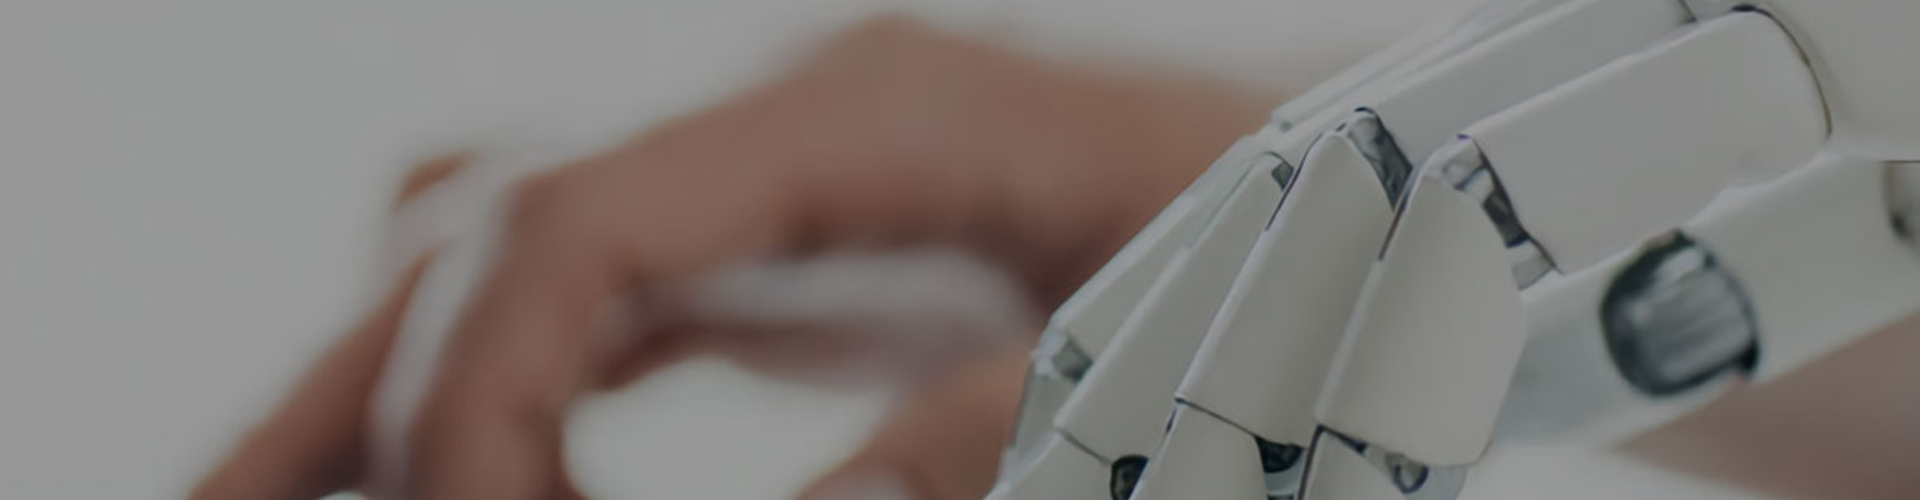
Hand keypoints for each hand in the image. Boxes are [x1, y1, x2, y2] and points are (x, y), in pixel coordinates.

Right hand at [192, 15, 1270, 499]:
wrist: (1366, 154)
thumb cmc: (1278, 228)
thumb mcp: (1131, 352)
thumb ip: (952, 447)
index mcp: (845, 105)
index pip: (551, 220)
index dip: (463, 399)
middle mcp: (771, 110)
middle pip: (474, 222)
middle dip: (338, 390)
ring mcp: (771, 160)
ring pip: (501, 242)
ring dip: (396, 377)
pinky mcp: (794, 227)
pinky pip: (592, 283)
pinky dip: (510, 378)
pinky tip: (504, 469)